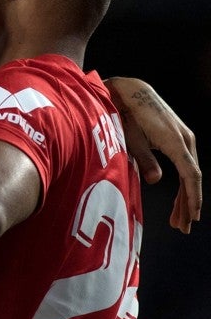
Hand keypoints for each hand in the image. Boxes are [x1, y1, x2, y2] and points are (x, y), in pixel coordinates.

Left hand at [105, 77, 201, 232]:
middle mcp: (186, 140)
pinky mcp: (178, 139)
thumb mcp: (131, 137)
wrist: (131, 91)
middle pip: (192, 178)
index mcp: (175, 141)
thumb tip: (155, 181)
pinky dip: (183, 185)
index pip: (190, 175)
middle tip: (182, 227)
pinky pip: (185, 167)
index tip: (192, 216)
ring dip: (185, 198)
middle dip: (188, 204)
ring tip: (179, 220)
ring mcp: (184, 139)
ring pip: (190, 174)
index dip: (192, 197)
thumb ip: (143, 159)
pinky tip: (179, 202)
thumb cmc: (127, 114)